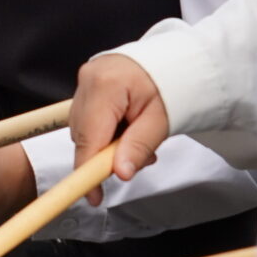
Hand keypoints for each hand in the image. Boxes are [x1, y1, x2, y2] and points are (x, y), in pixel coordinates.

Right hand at [72, 52, 171, 179]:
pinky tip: (126, 128)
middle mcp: (88, 78)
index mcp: (106, 85)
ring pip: (84, 128)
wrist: (173, 60)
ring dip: (106, 143)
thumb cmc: (171, 86)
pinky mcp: (86, 83)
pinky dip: (105, 130)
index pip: (89, 137)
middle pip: (83, 135)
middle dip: (105, 155)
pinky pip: (87, 117)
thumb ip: (138, 147)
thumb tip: (120, 172)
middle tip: (136, 160)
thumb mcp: (160, 121)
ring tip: (136, 138)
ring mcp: (85, 79)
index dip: (87, 170)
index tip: (93, 196)